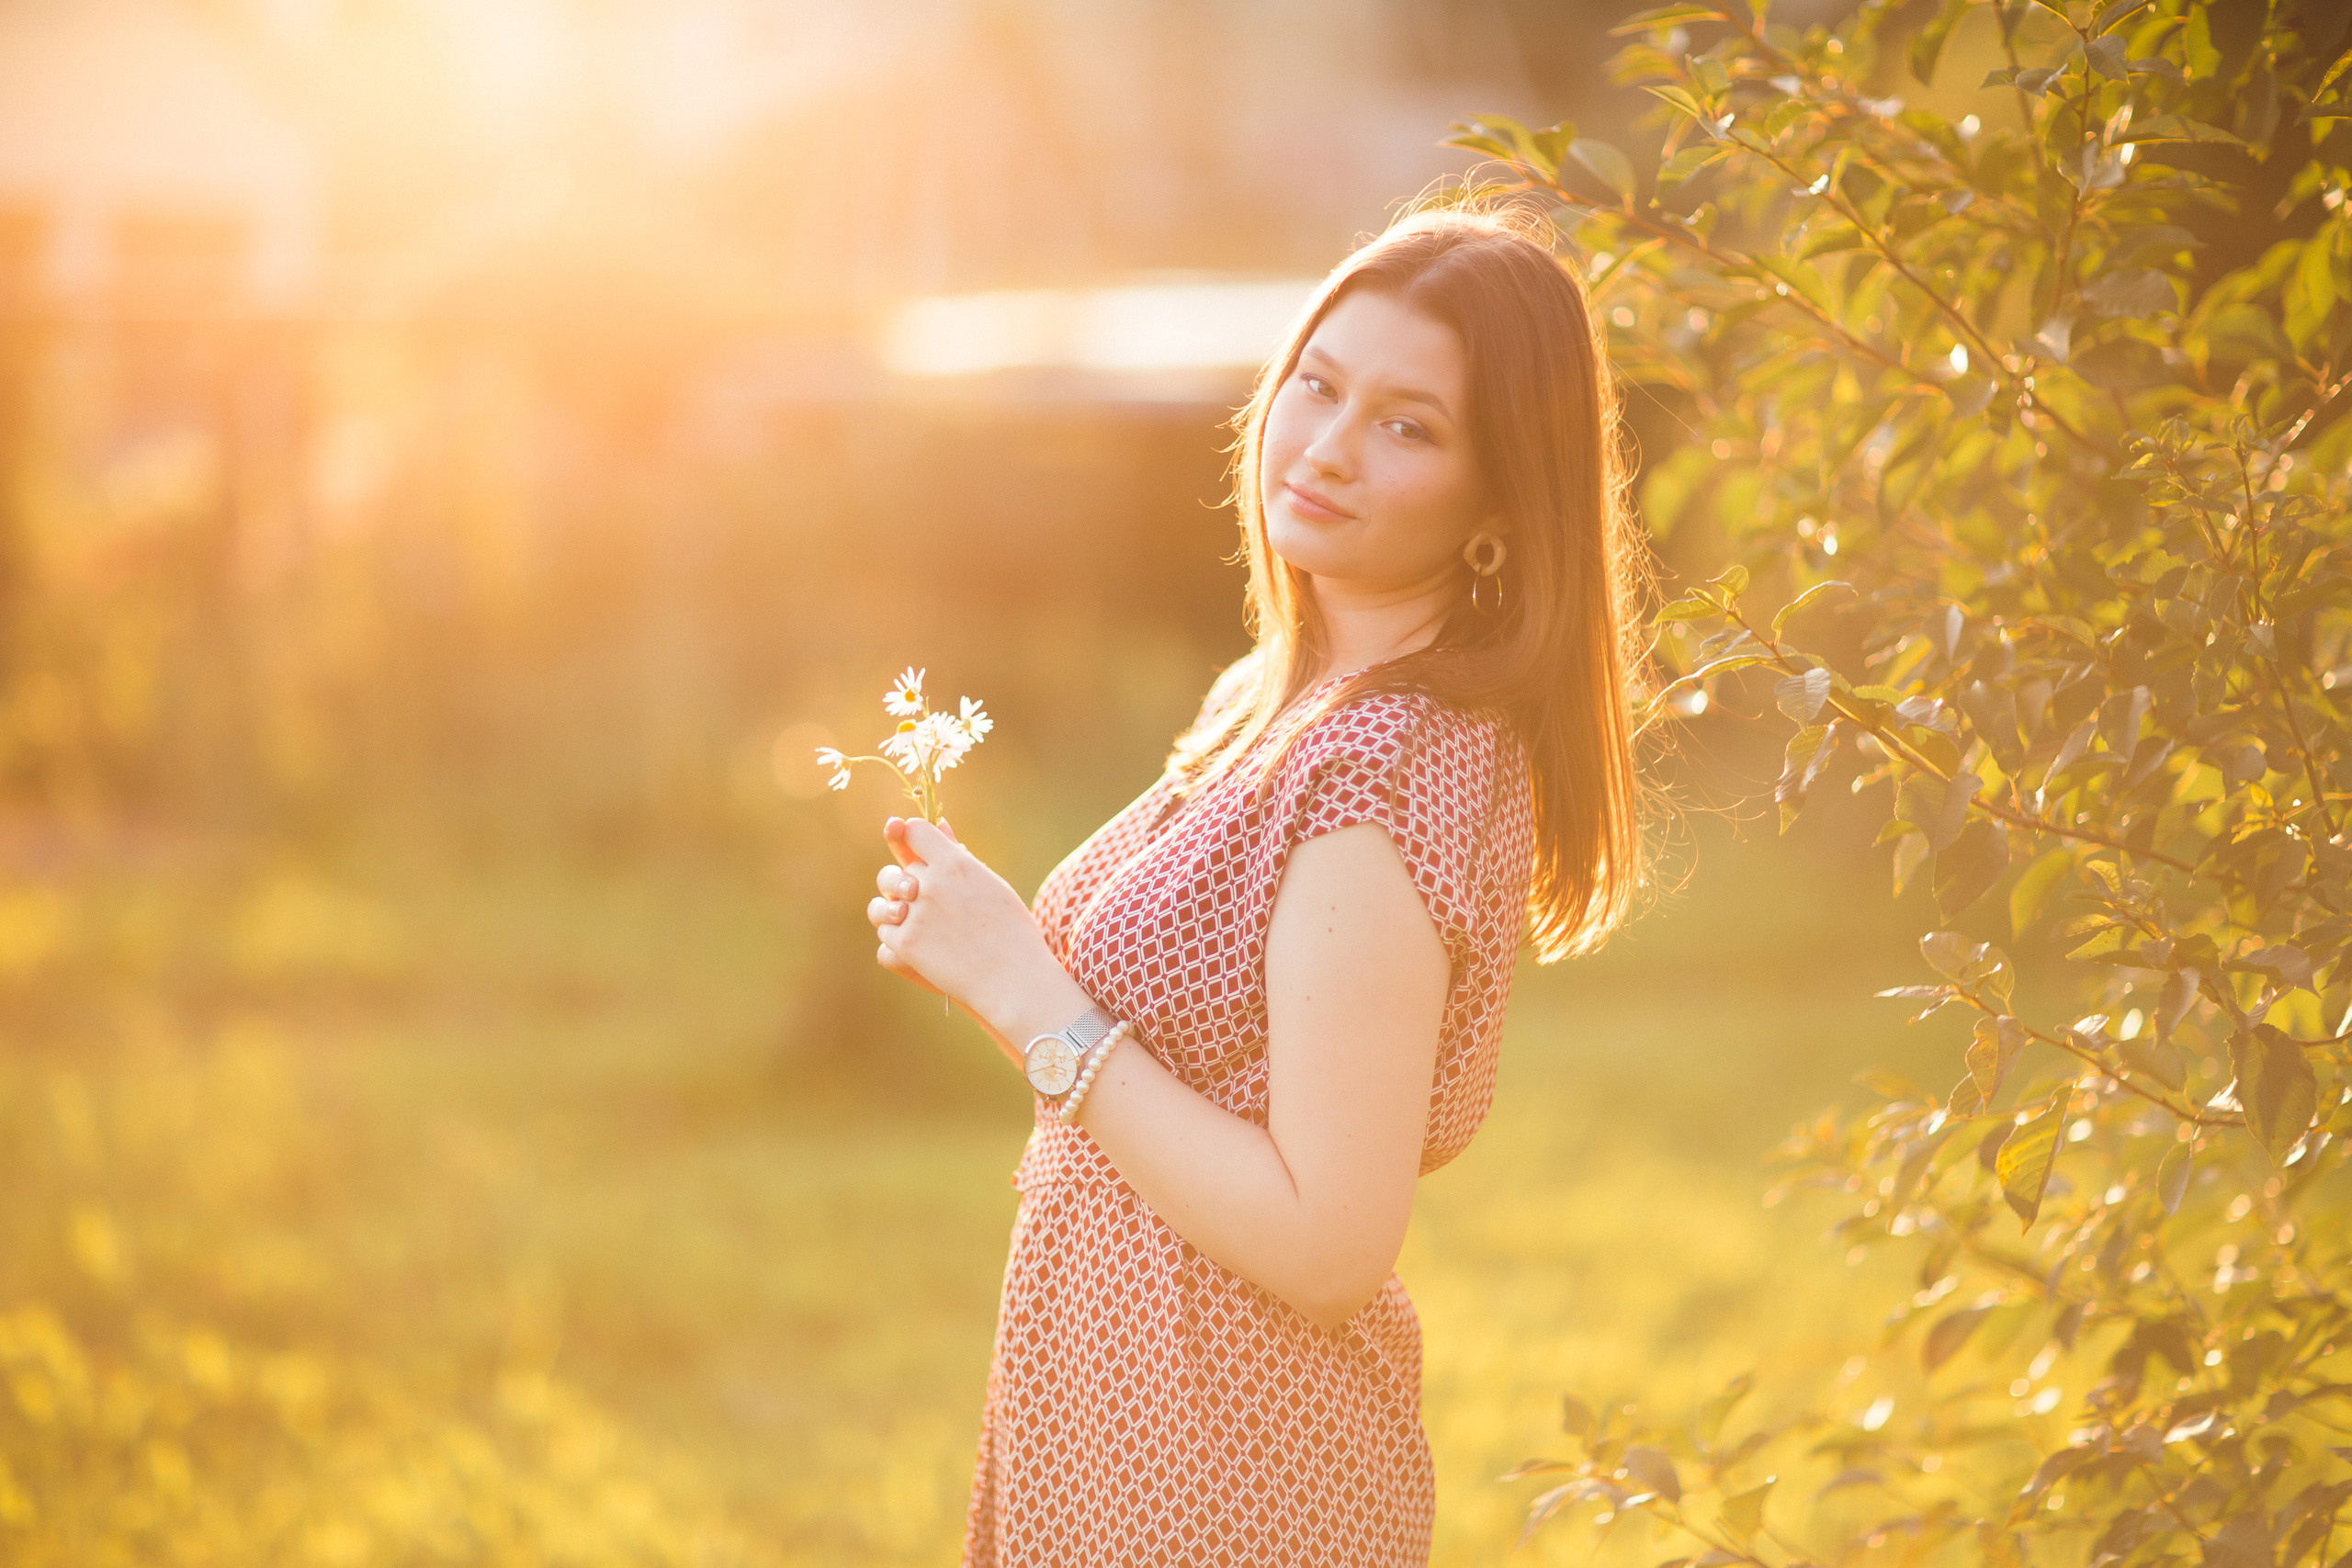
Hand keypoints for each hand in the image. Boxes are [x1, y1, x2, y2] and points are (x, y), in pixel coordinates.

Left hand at [867, 816, 1060, 1027]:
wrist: (1013, 979)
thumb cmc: (1010, 930)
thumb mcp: (990, 885)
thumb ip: (958, 856)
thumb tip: (941, 824)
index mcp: (954, 864)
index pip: (914, 830)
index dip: (911, 837)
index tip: (916, 851)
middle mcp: (930, 884)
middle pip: (897, 872)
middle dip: (906, 886)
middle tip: (925, 903)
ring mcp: (915, 915)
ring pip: (883, 904)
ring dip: (894, 913)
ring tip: (915, 925)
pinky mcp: (905, 944)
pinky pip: (885, 934)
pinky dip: (898, 942)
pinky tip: (920, 949)